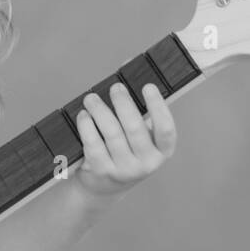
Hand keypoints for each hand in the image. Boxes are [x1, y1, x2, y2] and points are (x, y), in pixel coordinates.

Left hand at [71, 82, 176, 197]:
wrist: (104, 186)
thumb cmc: (125, 150)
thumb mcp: (139, 136)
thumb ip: (139, 107)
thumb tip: (130, 63)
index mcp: (162, 152)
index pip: (166, 130)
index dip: (158, 107)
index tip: (148, 86)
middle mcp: (146, 164)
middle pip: (134, 128)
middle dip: (123, 103)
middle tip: (116, 87)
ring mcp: (123, 170)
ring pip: (111, 133)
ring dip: (100, 110)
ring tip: (91, 98)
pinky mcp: (101, 171)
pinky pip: (93, 143)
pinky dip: (87, 126)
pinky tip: (83, 115)